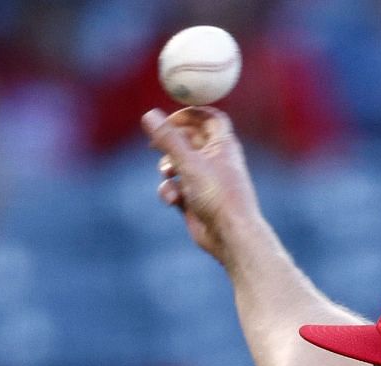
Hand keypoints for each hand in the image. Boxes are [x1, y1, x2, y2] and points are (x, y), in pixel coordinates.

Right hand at [142, 107, 257, 261]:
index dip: (190, 114)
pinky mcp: (194, 200)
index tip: (170, 118)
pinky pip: (175, 188)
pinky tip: (171, 200)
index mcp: (222, 146)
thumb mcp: (189, 163)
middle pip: (188, 141)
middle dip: (170, 143)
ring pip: (177, 165)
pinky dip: (170, 191)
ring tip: (167, 174)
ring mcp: (204, 181)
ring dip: (167, 168)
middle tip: (153, 144)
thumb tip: (149, 115)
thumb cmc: (218, 196)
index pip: (209, 119)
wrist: (230, 235)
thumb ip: (168, 139)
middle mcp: (215, 161)